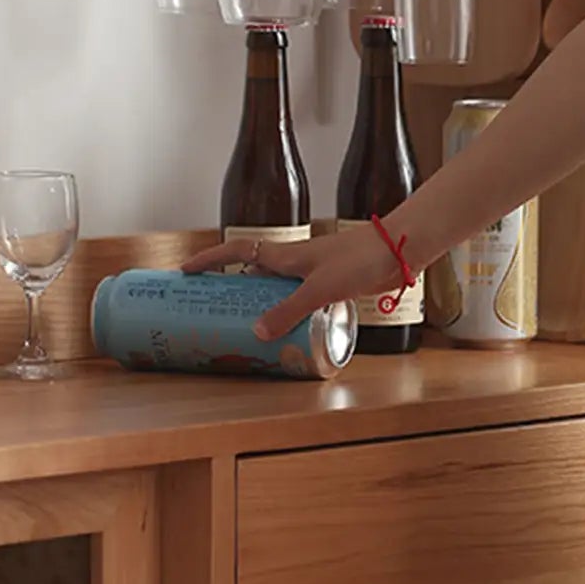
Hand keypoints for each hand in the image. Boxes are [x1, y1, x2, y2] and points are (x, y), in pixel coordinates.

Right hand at [183, 224, 401, 340]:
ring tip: (245, 330)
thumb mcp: (319, 288)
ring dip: (260, 305)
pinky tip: (290, 333)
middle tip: (213, 311)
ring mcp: (312, 274)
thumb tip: (257, 333)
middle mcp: (294, 263)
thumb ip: (289, 310)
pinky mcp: (331, 285)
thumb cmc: (360, 259)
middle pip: (252, 275)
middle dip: (230, 289)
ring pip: (275, 290)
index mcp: (285, 256)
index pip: (237, 253)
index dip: (210, 259)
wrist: (398, 250)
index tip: (186, 270)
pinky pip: (298, 301)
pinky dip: (288, 314)